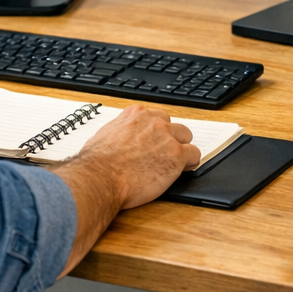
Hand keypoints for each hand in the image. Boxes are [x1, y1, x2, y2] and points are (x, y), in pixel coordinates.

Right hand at [74, 105, 199, 208]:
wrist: (101, 177)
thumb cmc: (98, 162)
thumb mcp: (105, 134)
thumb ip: (120, 129)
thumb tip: (120, 136)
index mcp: (136, 114)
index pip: (157, 117)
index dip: (158, 132)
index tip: (156, 142)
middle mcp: (153, 121)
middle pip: (174, 126)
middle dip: (171, 139)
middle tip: (164, 155)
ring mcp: (167, 137)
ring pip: (186, 137)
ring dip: (182, 149)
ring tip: (175, 163)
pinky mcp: (176, 154)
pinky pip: (194, 154)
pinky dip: (191, 162)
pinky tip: (184, 169)